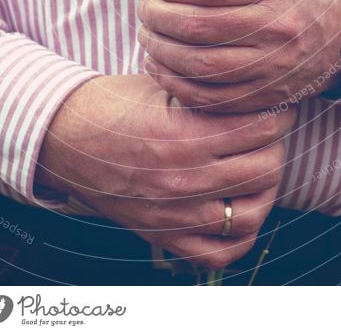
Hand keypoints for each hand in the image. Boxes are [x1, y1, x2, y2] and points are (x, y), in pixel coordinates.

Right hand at [35, 74, 294, 269]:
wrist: (63, 138)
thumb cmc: (113, 104)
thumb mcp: (162, 86)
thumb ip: (209, 95)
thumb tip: (257, 93)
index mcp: (183, 136)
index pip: (258, 128)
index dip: (276, 111)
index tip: (276, 103)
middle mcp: (182, 180)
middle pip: (264, 169)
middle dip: (275, 144)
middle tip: (271, 129)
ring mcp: (174, 215)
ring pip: (251, 212)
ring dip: (264, 186)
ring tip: (260, 163)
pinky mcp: (164, 236)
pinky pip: (220, 253)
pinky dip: (239, 234)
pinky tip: (240, 206)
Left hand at [140, 0, 340, 112]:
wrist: (340, 30)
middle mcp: (276, 25)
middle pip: (197, 25)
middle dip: (157, 15)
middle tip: (145, 7)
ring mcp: (271, 65)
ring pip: (198, 64)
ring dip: (159, 49)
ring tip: (146, 33)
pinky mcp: (265, 95)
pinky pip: (208, 96)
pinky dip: (173, 81)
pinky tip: (158, 63)